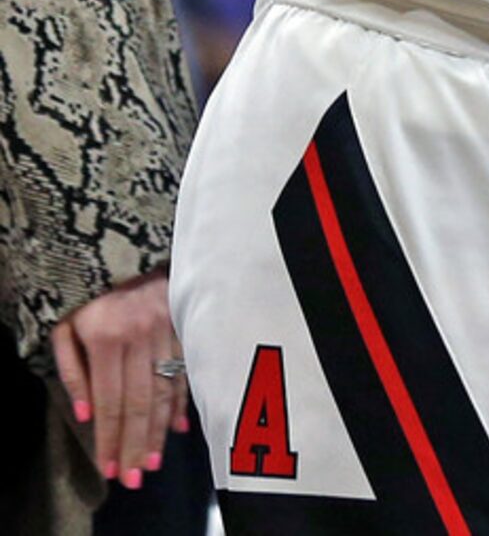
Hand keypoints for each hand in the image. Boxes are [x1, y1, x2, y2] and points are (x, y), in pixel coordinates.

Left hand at [50, 271, 185, 489]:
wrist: (130, 245)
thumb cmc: (91, 293)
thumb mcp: (66, 327)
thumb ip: (72, 372)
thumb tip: (85, 415)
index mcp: (107, 338)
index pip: (109, 401)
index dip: (110, 438)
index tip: (111, 469)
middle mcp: (140, 337)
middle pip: (139, 402)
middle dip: (137, 444)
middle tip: (136, 478)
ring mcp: (168, 330)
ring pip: (165, 390)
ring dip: (160, 431)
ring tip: (154, 462)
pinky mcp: (187, 325)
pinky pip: (186, 369)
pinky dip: (182, 401)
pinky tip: (180, 428)